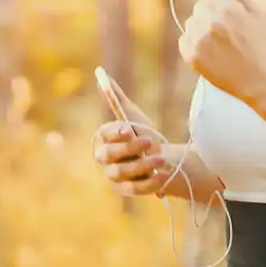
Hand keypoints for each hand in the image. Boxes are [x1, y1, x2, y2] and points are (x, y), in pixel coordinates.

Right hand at [92, 74, 171, 196]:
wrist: (161, 159)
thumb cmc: (143, 134)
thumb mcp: (133, 116)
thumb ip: (116, 97)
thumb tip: (101, 74)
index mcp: (103, 139)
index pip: (104, 136)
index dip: (115, 133)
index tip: (129, 128)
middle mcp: (104, 160)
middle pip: (109, 155)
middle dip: (129, 148)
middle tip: (149, 141)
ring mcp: (114, 177)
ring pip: (122, 173)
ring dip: (142, 165)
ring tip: (161, 159)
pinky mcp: (127, 191)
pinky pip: (135, 189)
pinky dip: (150, 183)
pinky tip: (164, 175)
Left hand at [179, 0, 265, 103]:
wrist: (257, 81)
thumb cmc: (258, 46)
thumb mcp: (256, 14)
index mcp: (227, 9)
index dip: (220, 3)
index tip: (229, 16)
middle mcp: (211, 22)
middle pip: (200, 6)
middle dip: (210, 14)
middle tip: (226, 32)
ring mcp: (199, 40)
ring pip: (191, 22)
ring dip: (201, 28)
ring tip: (218, 43)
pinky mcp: (191, 56)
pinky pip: (184, 39)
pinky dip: (193, 43)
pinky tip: (210, 51)